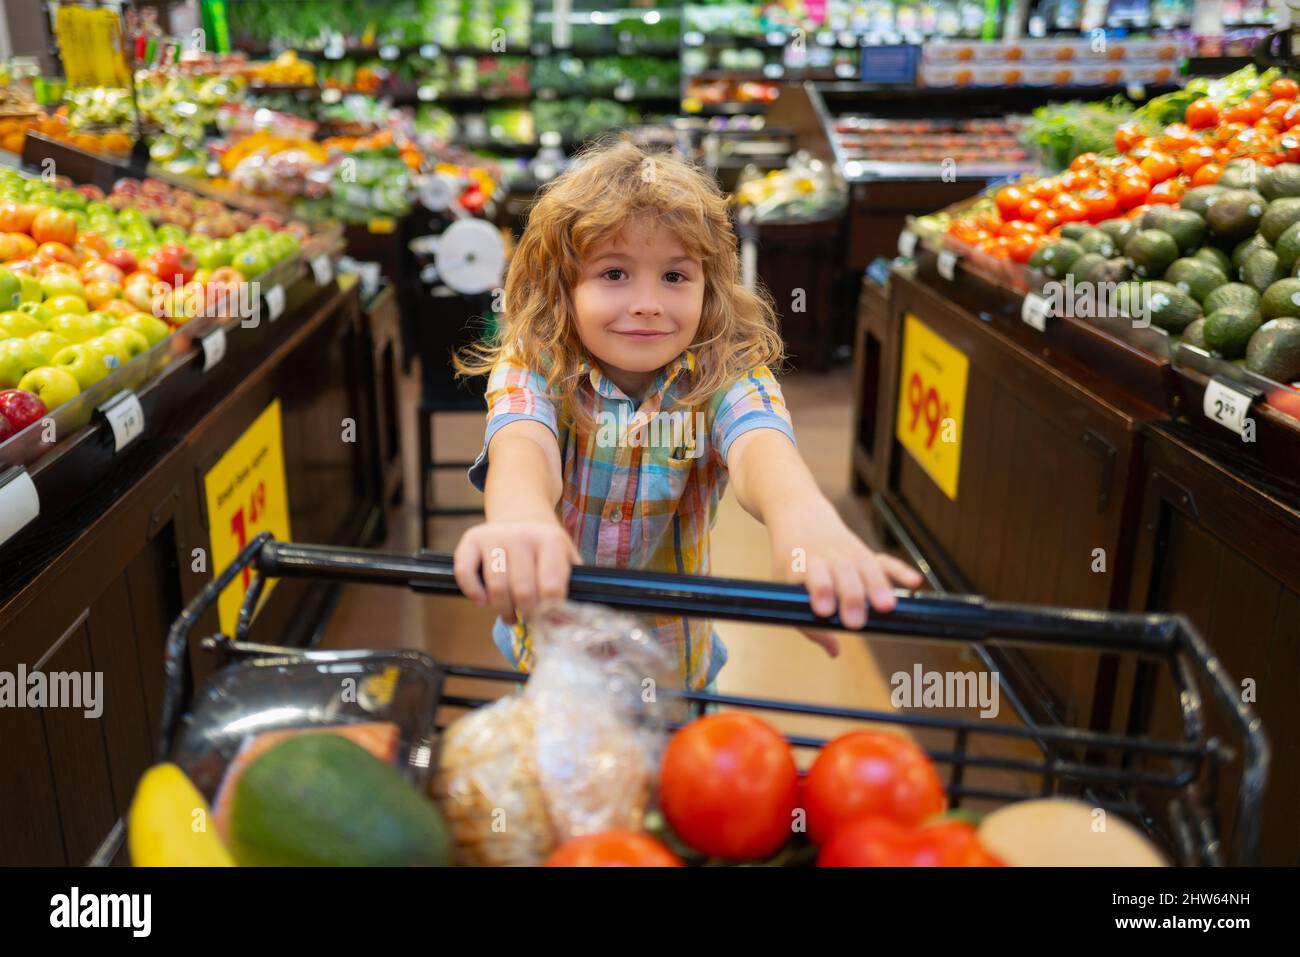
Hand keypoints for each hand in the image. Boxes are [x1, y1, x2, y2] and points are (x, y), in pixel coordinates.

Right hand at [453, 521, 580, 624]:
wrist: (521, 517)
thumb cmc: (545, 549)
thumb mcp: (567, 559)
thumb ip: (570, 589)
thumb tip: (560, 624)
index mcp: (550, 541)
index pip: (552, 587)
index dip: (550, 611)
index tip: (549, 618)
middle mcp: (522, 535)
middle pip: (523, 591)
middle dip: (527, 614)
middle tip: (530, 619)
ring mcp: (494, 536)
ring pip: (497, 587)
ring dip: (503, 610)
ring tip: (511, 615)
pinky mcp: (471, 539)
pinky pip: (465, 573)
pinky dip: (473, 593)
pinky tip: (484, 601)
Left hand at [769, 503, 923, 655]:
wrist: (800, 516)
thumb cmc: (792, 563)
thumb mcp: (786, 587)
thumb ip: (806, 622)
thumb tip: (834, 652)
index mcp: (801, 564)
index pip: (811, 577)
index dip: (819, 590)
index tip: (824, 610)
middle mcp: (826, 556)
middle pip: (841, 572)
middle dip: (850, 596)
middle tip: (856, 622)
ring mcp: (846, 553)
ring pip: (864, 566)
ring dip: (877, 585)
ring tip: (887, 607)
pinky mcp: (863, 552)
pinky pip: (883, 560)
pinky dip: (899, 570)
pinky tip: (914, 582)